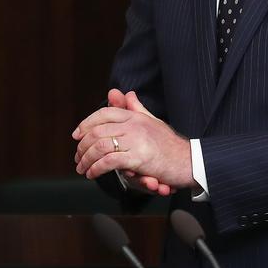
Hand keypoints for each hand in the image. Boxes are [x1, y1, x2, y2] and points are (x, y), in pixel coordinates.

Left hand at [73, 90, 193, 193]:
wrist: (190, 160)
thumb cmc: (170, 144)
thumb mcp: (152, 122)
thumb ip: (136, 109)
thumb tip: (124, 94)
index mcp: (136, 116)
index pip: (105, 113)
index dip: (86, 123)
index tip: (77, 135)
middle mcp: (135, 124)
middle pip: (97, 131)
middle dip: (82, 146)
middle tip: (78, 157)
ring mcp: (136, 140)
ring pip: (100, 146)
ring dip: (86, 159)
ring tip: (82, 168)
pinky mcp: (139, 157)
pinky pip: (110, 161)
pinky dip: (97, 168)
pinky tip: (93, 173)